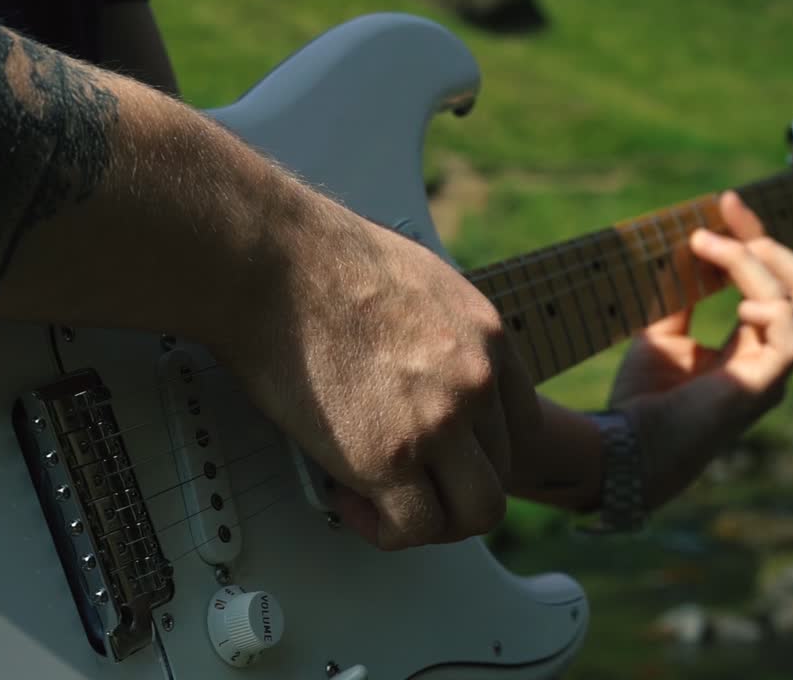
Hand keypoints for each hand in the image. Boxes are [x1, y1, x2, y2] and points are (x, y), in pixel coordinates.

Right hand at [223, 203, 540, 549]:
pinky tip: (352, 501)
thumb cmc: (319, 263)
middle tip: (405, 481)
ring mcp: (440, 423)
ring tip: (384, 503)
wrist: (273, 263)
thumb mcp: (418, 281)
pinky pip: (415, 528)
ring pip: (475, 512)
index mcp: (488, 336)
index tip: (443, 456)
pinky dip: (386, 530)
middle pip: (500, 471)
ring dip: (432, 520)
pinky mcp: (391, 458)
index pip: (519, 424)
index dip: (478, 450)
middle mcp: (476, 382)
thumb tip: (419, 370)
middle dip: (450, 485)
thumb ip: (440, 334)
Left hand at [608, 192, 792, 506]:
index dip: (755, 238)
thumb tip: (681, 249)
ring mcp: (772, 373)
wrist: (626, 449)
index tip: (725, 202)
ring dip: (754, 263)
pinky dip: (773, 310)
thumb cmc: (643, 402)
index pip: (771, 281)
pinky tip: (738, 303)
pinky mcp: (764, 387)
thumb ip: (678, 297)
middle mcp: (769, 357)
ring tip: (706, 249)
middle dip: (765, 241)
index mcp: (749, 346)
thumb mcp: (659, 335)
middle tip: (719, 220)